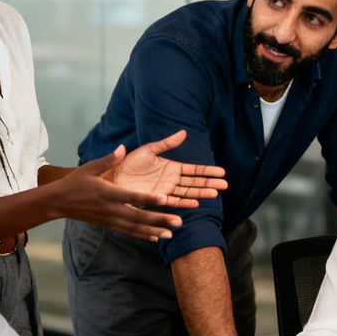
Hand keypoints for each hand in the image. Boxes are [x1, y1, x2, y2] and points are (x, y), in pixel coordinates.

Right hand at [52, 148, 188, 240]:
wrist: (58, 202)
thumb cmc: (75, 182)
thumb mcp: (89, 167)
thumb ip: (108, 160)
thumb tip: (122, 148)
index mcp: (108, 194)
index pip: (132, 197)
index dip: (149, 199)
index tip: (165, 199)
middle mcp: (111, 209)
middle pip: (139, 217)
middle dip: (159, 220)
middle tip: (179, 222)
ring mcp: (110, 219)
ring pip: (135, 228)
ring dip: (154, 231)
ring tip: (171, 234)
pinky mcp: (108, 224)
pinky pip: (127, 231)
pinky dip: (142, 235)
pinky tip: (155, 238)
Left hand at [105, 130, 228, 207]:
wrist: (112, 176)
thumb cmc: (128, 163)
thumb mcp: (149, 150)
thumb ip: (166, 143)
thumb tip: (184, 132)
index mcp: (171, 167)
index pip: (193, 170)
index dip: (207, 171)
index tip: (222, 172)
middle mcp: (170, 180)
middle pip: (194, 182)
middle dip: (209, 183)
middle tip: (224, 185)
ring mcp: (165, 190)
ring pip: (187, 193)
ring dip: (200, 193)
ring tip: (214, 193)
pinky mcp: (155, 199)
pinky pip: (172, 201)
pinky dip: (184, 203)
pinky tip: (195, 203)